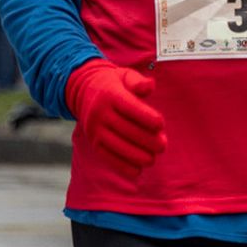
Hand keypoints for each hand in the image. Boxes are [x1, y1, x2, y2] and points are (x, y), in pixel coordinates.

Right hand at [66, 59, 165, 177]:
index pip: (129, 107)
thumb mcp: (125, 76)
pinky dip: (122, 166)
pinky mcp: (93, 142)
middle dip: (145, 140)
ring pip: (116, 145)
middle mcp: (99, 112)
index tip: (160, 124)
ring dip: (135, 155)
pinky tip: (137, 170)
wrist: (84, 91)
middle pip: (124, 129)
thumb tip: (150, 86)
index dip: (146, 117)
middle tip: (162, 146)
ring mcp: (94, 129)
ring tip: (152, 159)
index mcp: (110, 94)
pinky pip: (107, 156)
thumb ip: (138, 82)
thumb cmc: (114, 84)